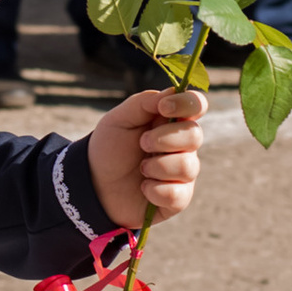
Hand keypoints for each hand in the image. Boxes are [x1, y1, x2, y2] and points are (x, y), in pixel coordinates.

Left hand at [86, 82, 206, 228]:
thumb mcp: (119, 119)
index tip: (163, 107)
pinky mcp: (178, 198)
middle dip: (164, 139)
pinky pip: (178, 194)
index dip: (188, 103)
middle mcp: (182, 145)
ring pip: (187, 166)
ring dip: (157, 166)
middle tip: (142, 143)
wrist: (95, 184)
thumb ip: (143, 103)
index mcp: (171, 120)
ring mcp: (182, 172)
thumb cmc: (110, 148)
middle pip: (195, 135)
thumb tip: (171, 92)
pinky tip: (143, 188)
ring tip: (141, 168)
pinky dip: (155, 190)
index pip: (196, 105)